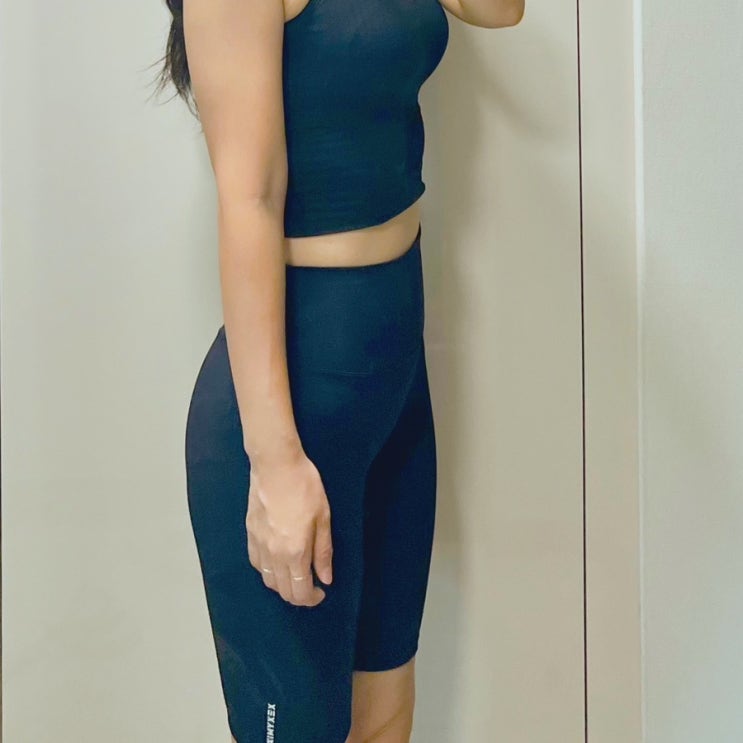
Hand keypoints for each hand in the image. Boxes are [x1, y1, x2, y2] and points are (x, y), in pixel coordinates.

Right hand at [246, 448, 333, 605]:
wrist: (276, 466)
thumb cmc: (305, 487)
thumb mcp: (323, 518)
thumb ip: (323, 552)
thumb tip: (325, 578)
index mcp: (295, 552)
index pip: (300, 591)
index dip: (312, 598)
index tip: (322, 592)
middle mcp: (274, 554)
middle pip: (282, 590)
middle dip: (298, 596)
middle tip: (311, 588)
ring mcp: (259, 545)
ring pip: (267, 580)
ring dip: (282, 586)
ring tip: (295, 577)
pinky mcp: (249, 534)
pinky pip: (256, 564)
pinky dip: (267, 572)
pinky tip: (277, 564)